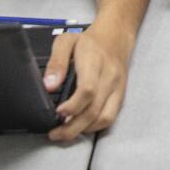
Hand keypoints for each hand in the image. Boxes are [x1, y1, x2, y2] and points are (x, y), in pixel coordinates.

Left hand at [43, 24, 133, 141]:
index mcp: (94, 61)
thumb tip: (49, 85)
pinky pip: (110, 117)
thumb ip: (56, 62)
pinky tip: (82, 126)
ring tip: (66, 132)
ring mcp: (117, 87)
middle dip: (73, 127)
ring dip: (84, 130)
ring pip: (104, 118)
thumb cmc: (90, 40)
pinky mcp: (120, 95)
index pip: (88, 89)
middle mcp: (109, 76)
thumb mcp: (66, 41)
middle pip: (94, 110)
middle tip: (55, 133)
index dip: (72, 106)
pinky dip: (95, 127)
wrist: (116, 35)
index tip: (58, 112)